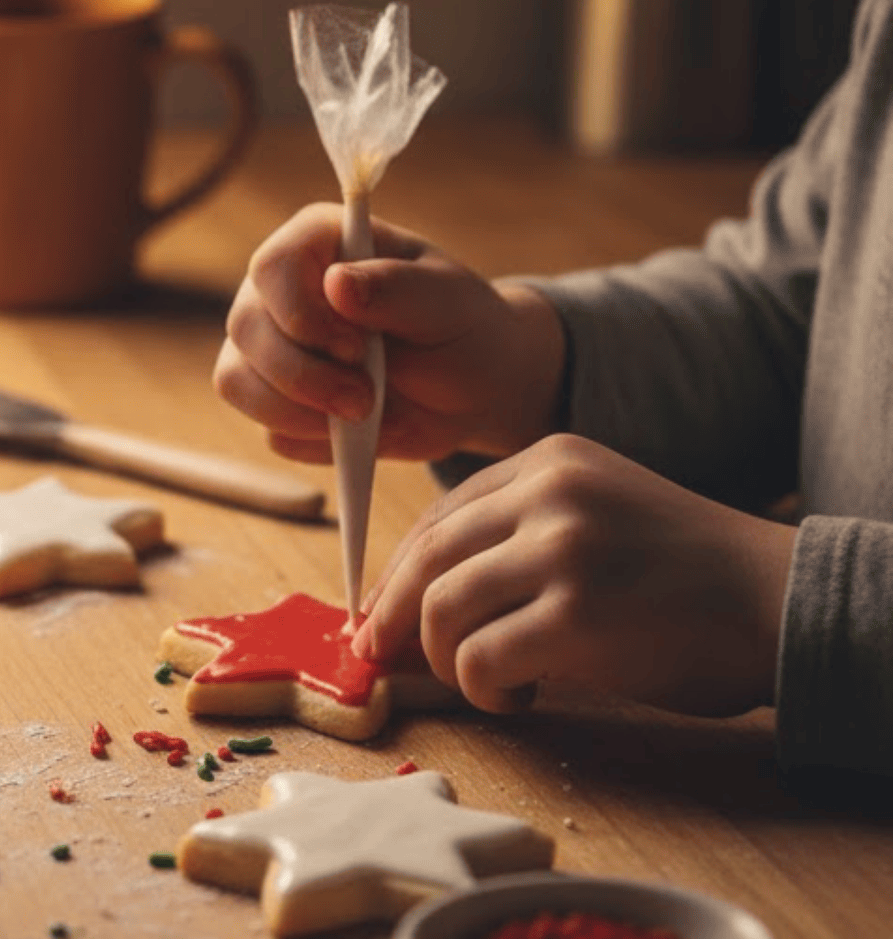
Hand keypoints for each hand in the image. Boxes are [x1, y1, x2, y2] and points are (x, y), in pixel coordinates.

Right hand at [213, 202, 566, 462]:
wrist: (470, 389)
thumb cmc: (459, 327)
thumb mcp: (446, 301)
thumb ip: (395, 287)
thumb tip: (335, 282)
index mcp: (317, 242)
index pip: (271, 267)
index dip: (301, 314)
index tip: (357, 348)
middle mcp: (277, 289)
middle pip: (245, 328)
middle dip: (304, 376)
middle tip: (366, 399)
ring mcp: (267, 346)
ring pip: (238, 382)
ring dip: (300, 412)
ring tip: (364, 415)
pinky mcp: (274, 399)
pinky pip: (269, 429)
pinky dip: (315, 438)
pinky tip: (356, 429)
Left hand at [352, 434, 793, 717]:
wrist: (780, 602)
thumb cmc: (685, 576)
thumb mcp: (596, 517)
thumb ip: (515, 538)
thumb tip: (411, 604)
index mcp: (549, 461)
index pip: (439, 517)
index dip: (396, 573)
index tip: (378, 614)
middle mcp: (549, 493)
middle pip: (426, 559)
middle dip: (394, 617)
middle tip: (383, 658)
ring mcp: (562, 550)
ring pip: (441, 609)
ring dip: (448, 661)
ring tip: (490, 682)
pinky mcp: (576, 615)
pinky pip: (479, 661)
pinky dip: (485, 692)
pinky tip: (523, 698)